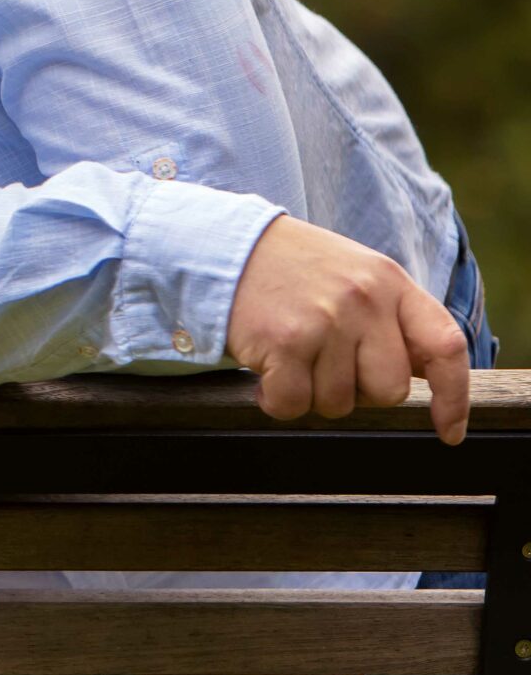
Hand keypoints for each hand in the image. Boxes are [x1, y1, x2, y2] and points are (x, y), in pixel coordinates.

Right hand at [226, 214, 469, 443]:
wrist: (220, 245)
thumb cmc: (290, 268)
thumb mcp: (354, 275)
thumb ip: (389, 318)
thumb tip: (422, 375)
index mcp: (389, 282)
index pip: (444, 346)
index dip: (453, 396)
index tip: (448, 430)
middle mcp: (363, 300)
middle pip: (388, 390)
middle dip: (356, 392)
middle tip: (324, 365)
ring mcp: (324, 320)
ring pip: (337, 403)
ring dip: (310, 393)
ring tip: (289, 357)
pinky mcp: (284, 341)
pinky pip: (293, 404)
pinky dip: (275, 399)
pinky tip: (265, 371)